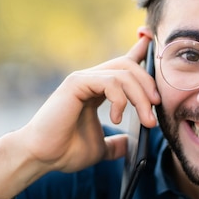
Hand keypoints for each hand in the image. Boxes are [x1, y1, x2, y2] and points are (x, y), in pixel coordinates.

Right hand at [0, 35, 160, 198]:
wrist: (41, 157)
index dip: (139, 50)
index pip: (122, 64)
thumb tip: (131, 146)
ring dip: (141, 97)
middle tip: (157, 108)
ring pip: (124, 73)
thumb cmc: (64, 151)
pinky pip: (111, 82)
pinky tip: (117, 118)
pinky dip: (121, 100)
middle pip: (129, 66)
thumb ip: (116, 144)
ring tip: (146, 120)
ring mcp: (83, 79)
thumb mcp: (100, 148)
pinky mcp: (77, 83)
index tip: (152, 40)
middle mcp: (91, 79)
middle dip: (149, 84)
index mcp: (98, 89)